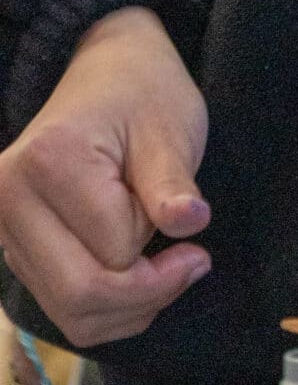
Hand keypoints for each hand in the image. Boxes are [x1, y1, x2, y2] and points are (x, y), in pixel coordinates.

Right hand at [0, 6, 210, 345]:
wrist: (106, 70)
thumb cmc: (144, 92)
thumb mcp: (170, 127)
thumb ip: (173, 183)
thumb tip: (191, 223)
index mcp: (49, 160)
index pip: (114, 251)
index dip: (161, 245)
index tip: (191, 216)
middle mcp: (8, 199)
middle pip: (79, 295)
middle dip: (146, 294)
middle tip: (192, 262)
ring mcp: (3, 227)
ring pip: (69, 314)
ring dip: (128, 308)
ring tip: (166, 266)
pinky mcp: (14, 247)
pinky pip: (61, 307)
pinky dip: (107, 308)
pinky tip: (137, 275)